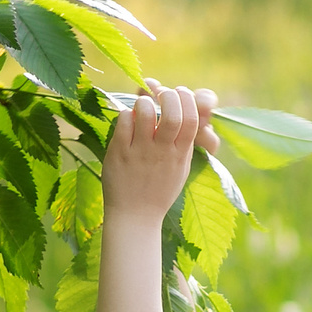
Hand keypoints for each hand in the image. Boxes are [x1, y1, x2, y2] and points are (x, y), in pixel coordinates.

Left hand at [102, 80, 219, 226]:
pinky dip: (127, 114)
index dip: (187, 100)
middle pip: (172, 113)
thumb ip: (182, 141)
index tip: (180, 93)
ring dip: (144, 101)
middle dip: (169, 95)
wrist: (135, 217)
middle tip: (162, 94)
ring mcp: (140, 152)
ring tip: (142, 105)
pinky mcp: (119, 152)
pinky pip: (124, 122)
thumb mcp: (179, 168)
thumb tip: (182, 111)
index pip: (191, 119)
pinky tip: (128, 119)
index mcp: (180, 154)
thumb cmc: (158, 190)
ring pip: (145, 112)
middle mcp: (162, 152)